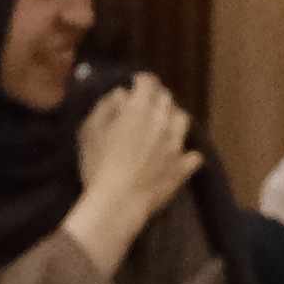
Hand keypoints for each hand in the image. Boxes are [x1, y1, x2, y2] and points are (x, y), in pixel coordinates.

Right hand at [64, 76, 199, 266]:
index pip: (148, 83)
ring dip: (173, 118)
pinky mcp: (182, 168)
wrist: (118, 202)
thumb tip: (121, 94)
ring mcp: (176, 145)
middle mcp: (162, 122)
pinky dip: (187, 154)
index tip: (136, 82)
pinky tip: (180, 157)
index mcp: (139, 110)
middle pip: (166, 100)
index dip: (142, 80)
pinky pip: (193, 156)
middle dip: (157, 97)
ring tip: (165, 125)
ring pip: (183, 120)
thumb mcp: (90, 131)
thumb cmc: (98, 165)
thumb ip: (105, 107)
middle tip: (147, 103)